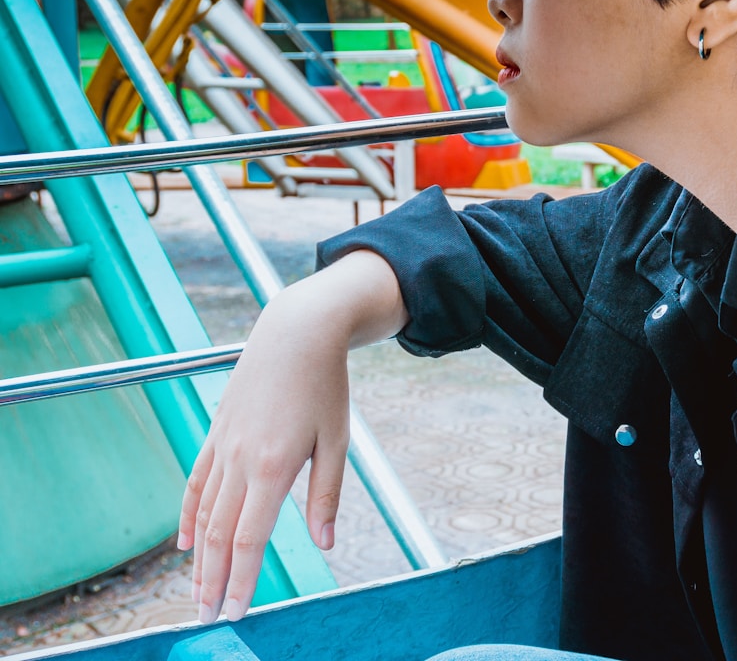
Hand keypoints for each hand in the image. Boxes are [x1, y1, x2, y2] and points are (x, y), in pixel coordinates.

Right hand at [176, 251, 407, 622]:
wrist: (298, 332)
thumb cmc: (324, 385)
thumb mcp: (336, 441)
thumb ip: (325, 496)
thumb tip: (324, 543)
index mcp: (272, 466)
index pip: (248, 538)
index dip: (240, 579)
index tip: (235, 611)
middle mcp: (240, 460)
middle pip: (219, 534)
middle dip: (212, 580)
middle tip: (208, 617)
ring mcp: (223, 445)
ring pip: (204, 513)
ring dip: (199, 558)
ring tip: (196, 592)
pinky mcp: (217, 432)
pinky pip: (196, 481)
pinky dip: (189, 515)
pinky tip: (187, 542)